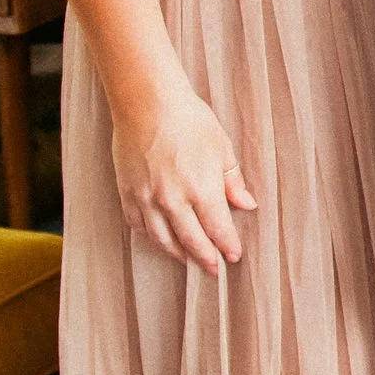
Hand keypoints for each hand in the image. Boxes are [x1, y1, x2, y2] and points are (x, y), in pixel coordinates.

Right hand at [109, 83, 253, 273]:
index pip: (218, 229)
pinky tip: (160, 241)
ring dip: (178, 254)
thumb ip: (233, 181)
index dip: (227, 245)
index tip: (234, 256)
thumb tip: (247, 205)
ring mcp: (146, 200)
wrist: (147, 104)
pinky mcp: (127, 194)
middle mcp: (173, 200)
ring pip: (163, 240)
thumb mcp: (222, 148)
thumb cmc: (190, 121)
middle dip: (206, 258)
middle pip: (192, 241)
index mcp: (201, 189)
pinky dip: (151, 238)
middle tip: (215, 270)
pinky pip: (139, 226)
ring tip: (190, 261)